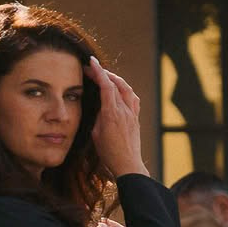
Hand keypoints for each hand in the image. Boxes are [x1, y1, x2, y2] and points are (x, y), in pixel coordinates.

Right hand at [88, 57, 147, 178]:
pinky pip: (133, 98)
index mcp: (112, 114)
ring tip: (106, 75)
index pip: (106, 86)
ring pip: (127, 89)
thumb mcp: (96, 133)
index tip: (91, 62)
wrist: (128, 165)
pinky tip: (121, 89)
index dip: (99, 72)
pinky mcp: (136, 119)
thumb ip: (99, 116)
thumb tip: (101, 106)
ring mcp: (132, 114)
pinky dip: (125, 89)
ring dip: (116, 79)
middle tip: (93, 68)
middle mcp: (124, 111)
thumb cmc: (109, 153)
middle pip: (116, 84)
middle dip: (103, 73)